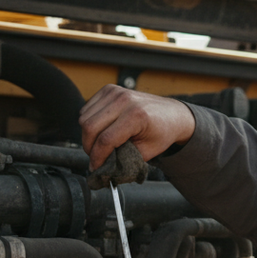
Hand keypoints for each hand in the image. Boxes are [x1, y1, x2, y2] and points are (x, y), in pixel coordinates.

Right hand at [79, 85, 196, 169]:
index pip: (106, 139)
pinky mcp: (109, 89)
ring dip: (88, 136)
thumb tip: (104, 169)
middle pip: (90, 127)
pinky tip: (100, 130)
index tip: (95, 168)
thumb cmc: (162, 132)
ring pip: (84, 117)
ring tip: (98, 145)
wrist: (172, 113)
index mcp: (136, 115)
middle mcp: (124, 100)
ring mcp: (115, 92)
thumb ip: (124, 159)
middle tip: (95, 158)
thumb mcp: (147, 152)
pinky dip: (89, 122)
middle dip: (89, 147)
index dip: (97, 157)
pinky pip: (87, 109)